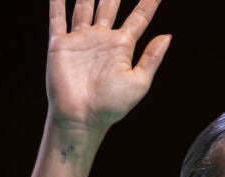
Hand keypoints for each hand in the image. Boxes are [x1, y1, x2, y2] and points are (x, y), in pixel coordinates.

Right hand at [46, 0, 170, 131]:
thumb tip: (168, 35)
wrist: (81, 117)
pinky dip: (56, 3)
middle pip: (110, 5)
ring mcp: (81, 39)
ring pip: (84, 6)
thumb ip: (152, 58)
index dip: (149, 2)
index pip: (139, 17)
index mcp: (122, 46)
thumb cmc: (111, 105)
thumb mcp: (139, 82)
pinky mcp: (61, 44)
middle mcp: (102, 39)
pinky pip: (57, 18)